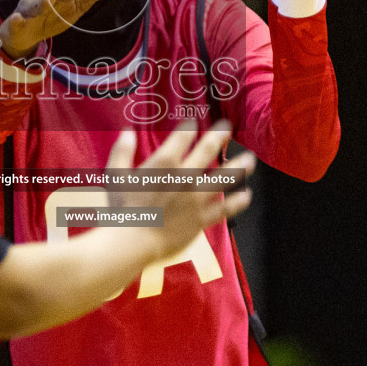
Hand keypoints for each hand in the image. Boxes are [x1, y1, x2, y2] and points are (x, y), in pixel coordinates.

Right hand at [105, 121, 255, 261]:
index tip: (193, 123)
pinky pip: (226, 208)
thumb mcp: (115, 175)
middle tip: (228, 127)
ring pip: (226, 177)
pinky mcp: (202, 218)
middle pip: (208, 149)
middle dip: (219, 135)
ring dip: (239, 166)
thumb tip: (127, 131)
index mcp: (164, 162)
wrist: (132, 242)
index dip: (189, 127)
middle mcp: (185, 175)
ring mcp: (197, 197)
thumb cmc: (121, 208)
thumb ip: (122, 150)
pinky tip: (247, 195)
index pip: (182, 136)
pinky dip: (239, 201)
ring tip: (250, 159)